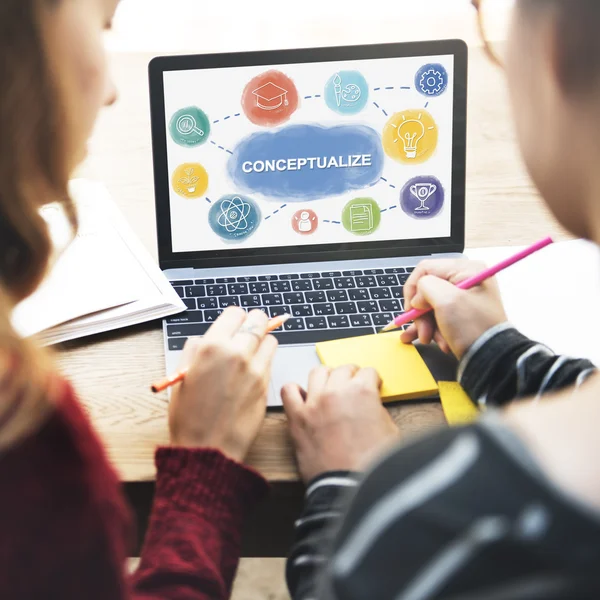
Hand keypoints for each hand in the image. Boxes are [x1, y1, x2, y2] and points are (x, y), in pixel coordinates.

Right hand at [169, 307, 277, 461]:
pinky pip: (271, 361)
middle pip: (258, 321)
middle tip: (247, 332)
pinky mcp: (266, 384)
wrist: (208, 449)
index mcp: (212, 347)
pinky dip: (265, 360)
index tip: (233, 325)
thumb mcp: (181, 376)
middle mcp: (237, 353)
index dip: (234, 319)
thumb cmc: (189, 416)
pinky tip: (252, 371)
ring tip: (250, 353)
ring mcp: (255, 369)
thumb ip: (194, 350)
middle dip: (253, 323)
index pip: (235, 313)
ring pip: (270, 339)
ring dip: (262, 341)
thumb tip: (205, 339)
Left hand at [281, 365, 398, 482]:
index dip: (371, 380)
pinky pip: (288, 391)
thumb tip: (370, 405)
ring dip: (326, 377)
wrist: (350, 488)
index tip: (370, 386)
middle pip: (343, 369)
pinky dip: (295, 391)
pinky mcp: (297, 418)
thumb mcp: (390, 431)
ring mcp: (314, 403)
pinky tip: (304, 398)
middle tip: (352, 387)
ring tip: (330, 388)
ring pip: (317, 372)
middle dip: (351, 376)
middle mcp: (336, 392)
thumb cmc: (372, 465)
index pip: (368, 372)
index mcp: (362, 392)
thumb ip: (378, 410)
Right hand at [400, 259, 506, 358]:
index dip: (413, 289)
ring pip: (430, 306)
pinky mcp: (461, 314)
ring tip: (429, 339)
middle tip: (423, 331)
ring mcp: (463, 298)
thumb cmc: (473, 328)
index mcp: (466, 270)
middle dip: (421, 313)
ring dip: (426, 324)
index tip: (411, 310)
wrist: (492, 359)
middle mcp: (466, 280)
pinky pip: (438, 316)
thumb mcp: (446, 301)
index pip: (425, 269)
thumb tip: (418, 298)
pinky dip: (432, 328)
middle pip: (427, 290)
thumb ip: (425, 288)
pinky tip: (430, 339)